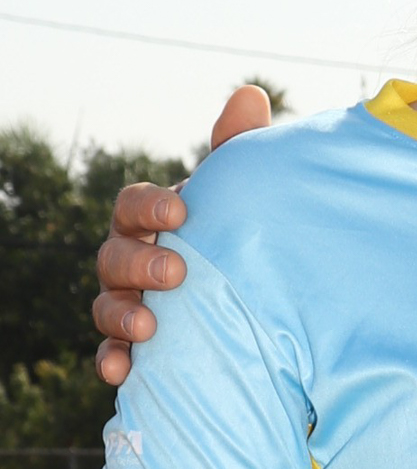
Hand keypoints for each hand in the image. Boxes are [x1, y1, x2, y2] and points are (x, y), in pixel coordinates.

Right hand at [93, 85, 274, 382]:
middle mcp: (132, 259)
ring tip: (149, 325)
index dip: (151, 206)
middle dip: (140, 263)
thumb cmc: (239, 235)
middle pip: (114, 256)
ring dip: (122, 315)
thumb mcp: (241, 197)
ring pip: (107, 305)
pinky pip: (113, 354)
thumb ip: (238, 150)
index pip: (134, 204)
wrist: (258, 301)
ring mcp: (130, 302)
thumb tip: (249, 95)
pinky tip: (123, 373)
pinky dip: (114, 361)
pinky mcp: (137, 346)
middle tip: (176, 271)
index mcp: (153, 220)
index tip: (182, 211)